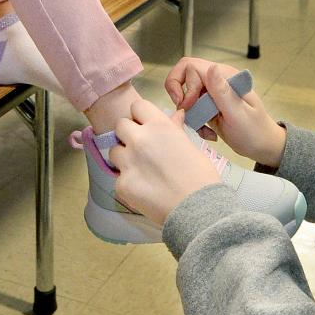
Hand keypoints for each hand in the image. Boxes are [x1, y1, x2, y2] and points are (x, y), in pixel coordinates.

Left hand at [109, 99, 221, 225]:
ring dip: (124, 157)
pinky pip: (118, 177)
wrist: (197, 208)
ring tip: (141, 170)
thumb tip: (176, 115)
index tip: (146, 126)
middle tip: (141, 148)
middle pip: (120, 125)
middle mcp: (139, 140)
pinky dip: (128, 181)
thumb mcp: (190, 146)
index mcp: (159, 126)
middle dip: (128, 134)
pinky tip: (144, 189)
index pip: (137, 106)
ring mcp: (128, 162)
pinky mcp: (121, 184)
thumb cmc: (201, 175)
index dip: (141, 116)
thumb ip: (175, 129)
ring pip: (114, 151)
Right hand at [165, 59, 286, 167]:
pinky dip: (194, 121)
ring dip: (188, 112)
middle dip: (180, 95)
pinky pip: (191, 108)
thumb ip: (223, 92)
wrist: (262, 146)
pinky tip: (207, 132)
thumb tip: (211, 68)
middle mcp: (217, 81)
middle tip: (187, 113)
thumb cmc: (255, 131)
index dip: (185, 85)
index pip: (192, 67)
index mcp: (225, 77)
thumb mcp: (238, 114)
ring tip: (203, 128)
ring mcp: (212, 94)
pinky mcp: (209, 106)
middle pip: (183, 76)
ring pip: (185, 94)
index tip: (189, 105)